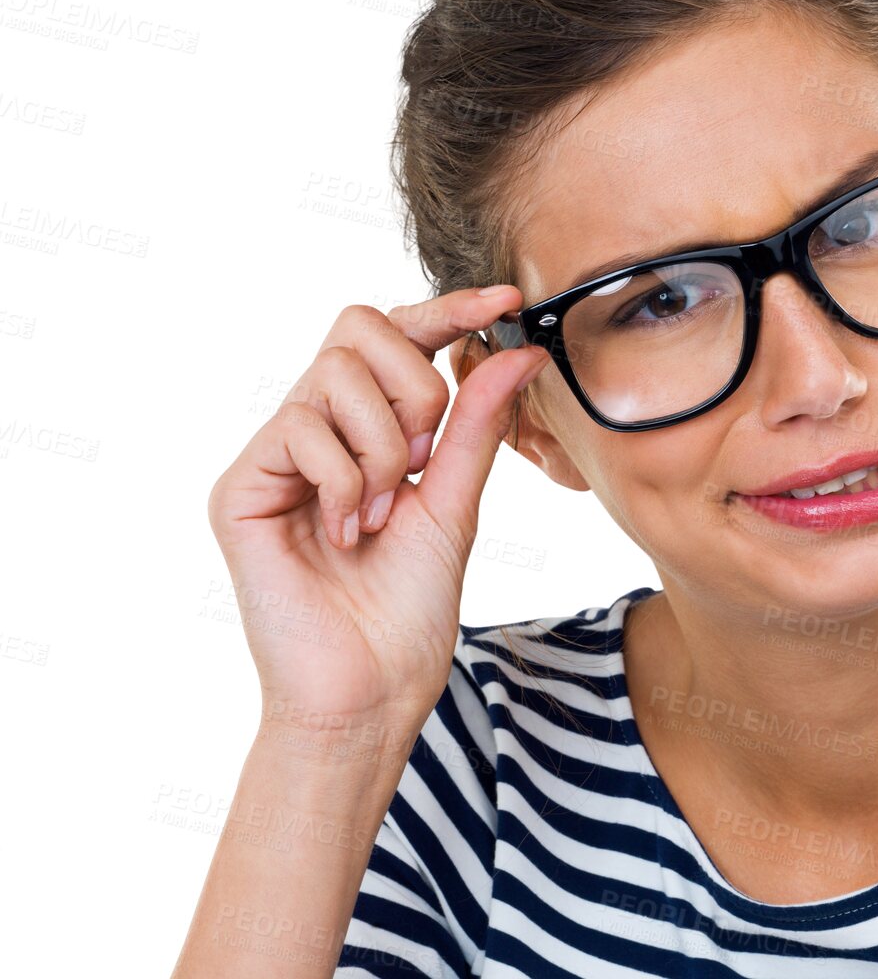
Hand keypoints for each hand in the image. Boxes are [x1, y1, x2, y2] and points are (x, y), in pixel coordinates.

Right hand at [205, 287, 550, 744]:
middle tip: (423, 464)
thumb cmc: (408, 611)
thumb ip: (477, 425)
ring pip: (334, 375)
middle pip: (358, 329)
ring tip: (383, 514)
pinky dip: (347, 480)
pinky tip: (347, 533)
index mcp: (365, 430)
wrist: (368, 693)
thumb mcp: (457, 503)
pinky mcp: (239, 487)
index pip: (395, 336)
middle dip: (414, 390)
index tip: (505, 303)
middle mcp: (313, 430)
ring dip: (385, 448)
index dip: (447, 310)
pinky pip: (300, 428)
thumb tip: (520, 349)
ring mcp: (273, 455)